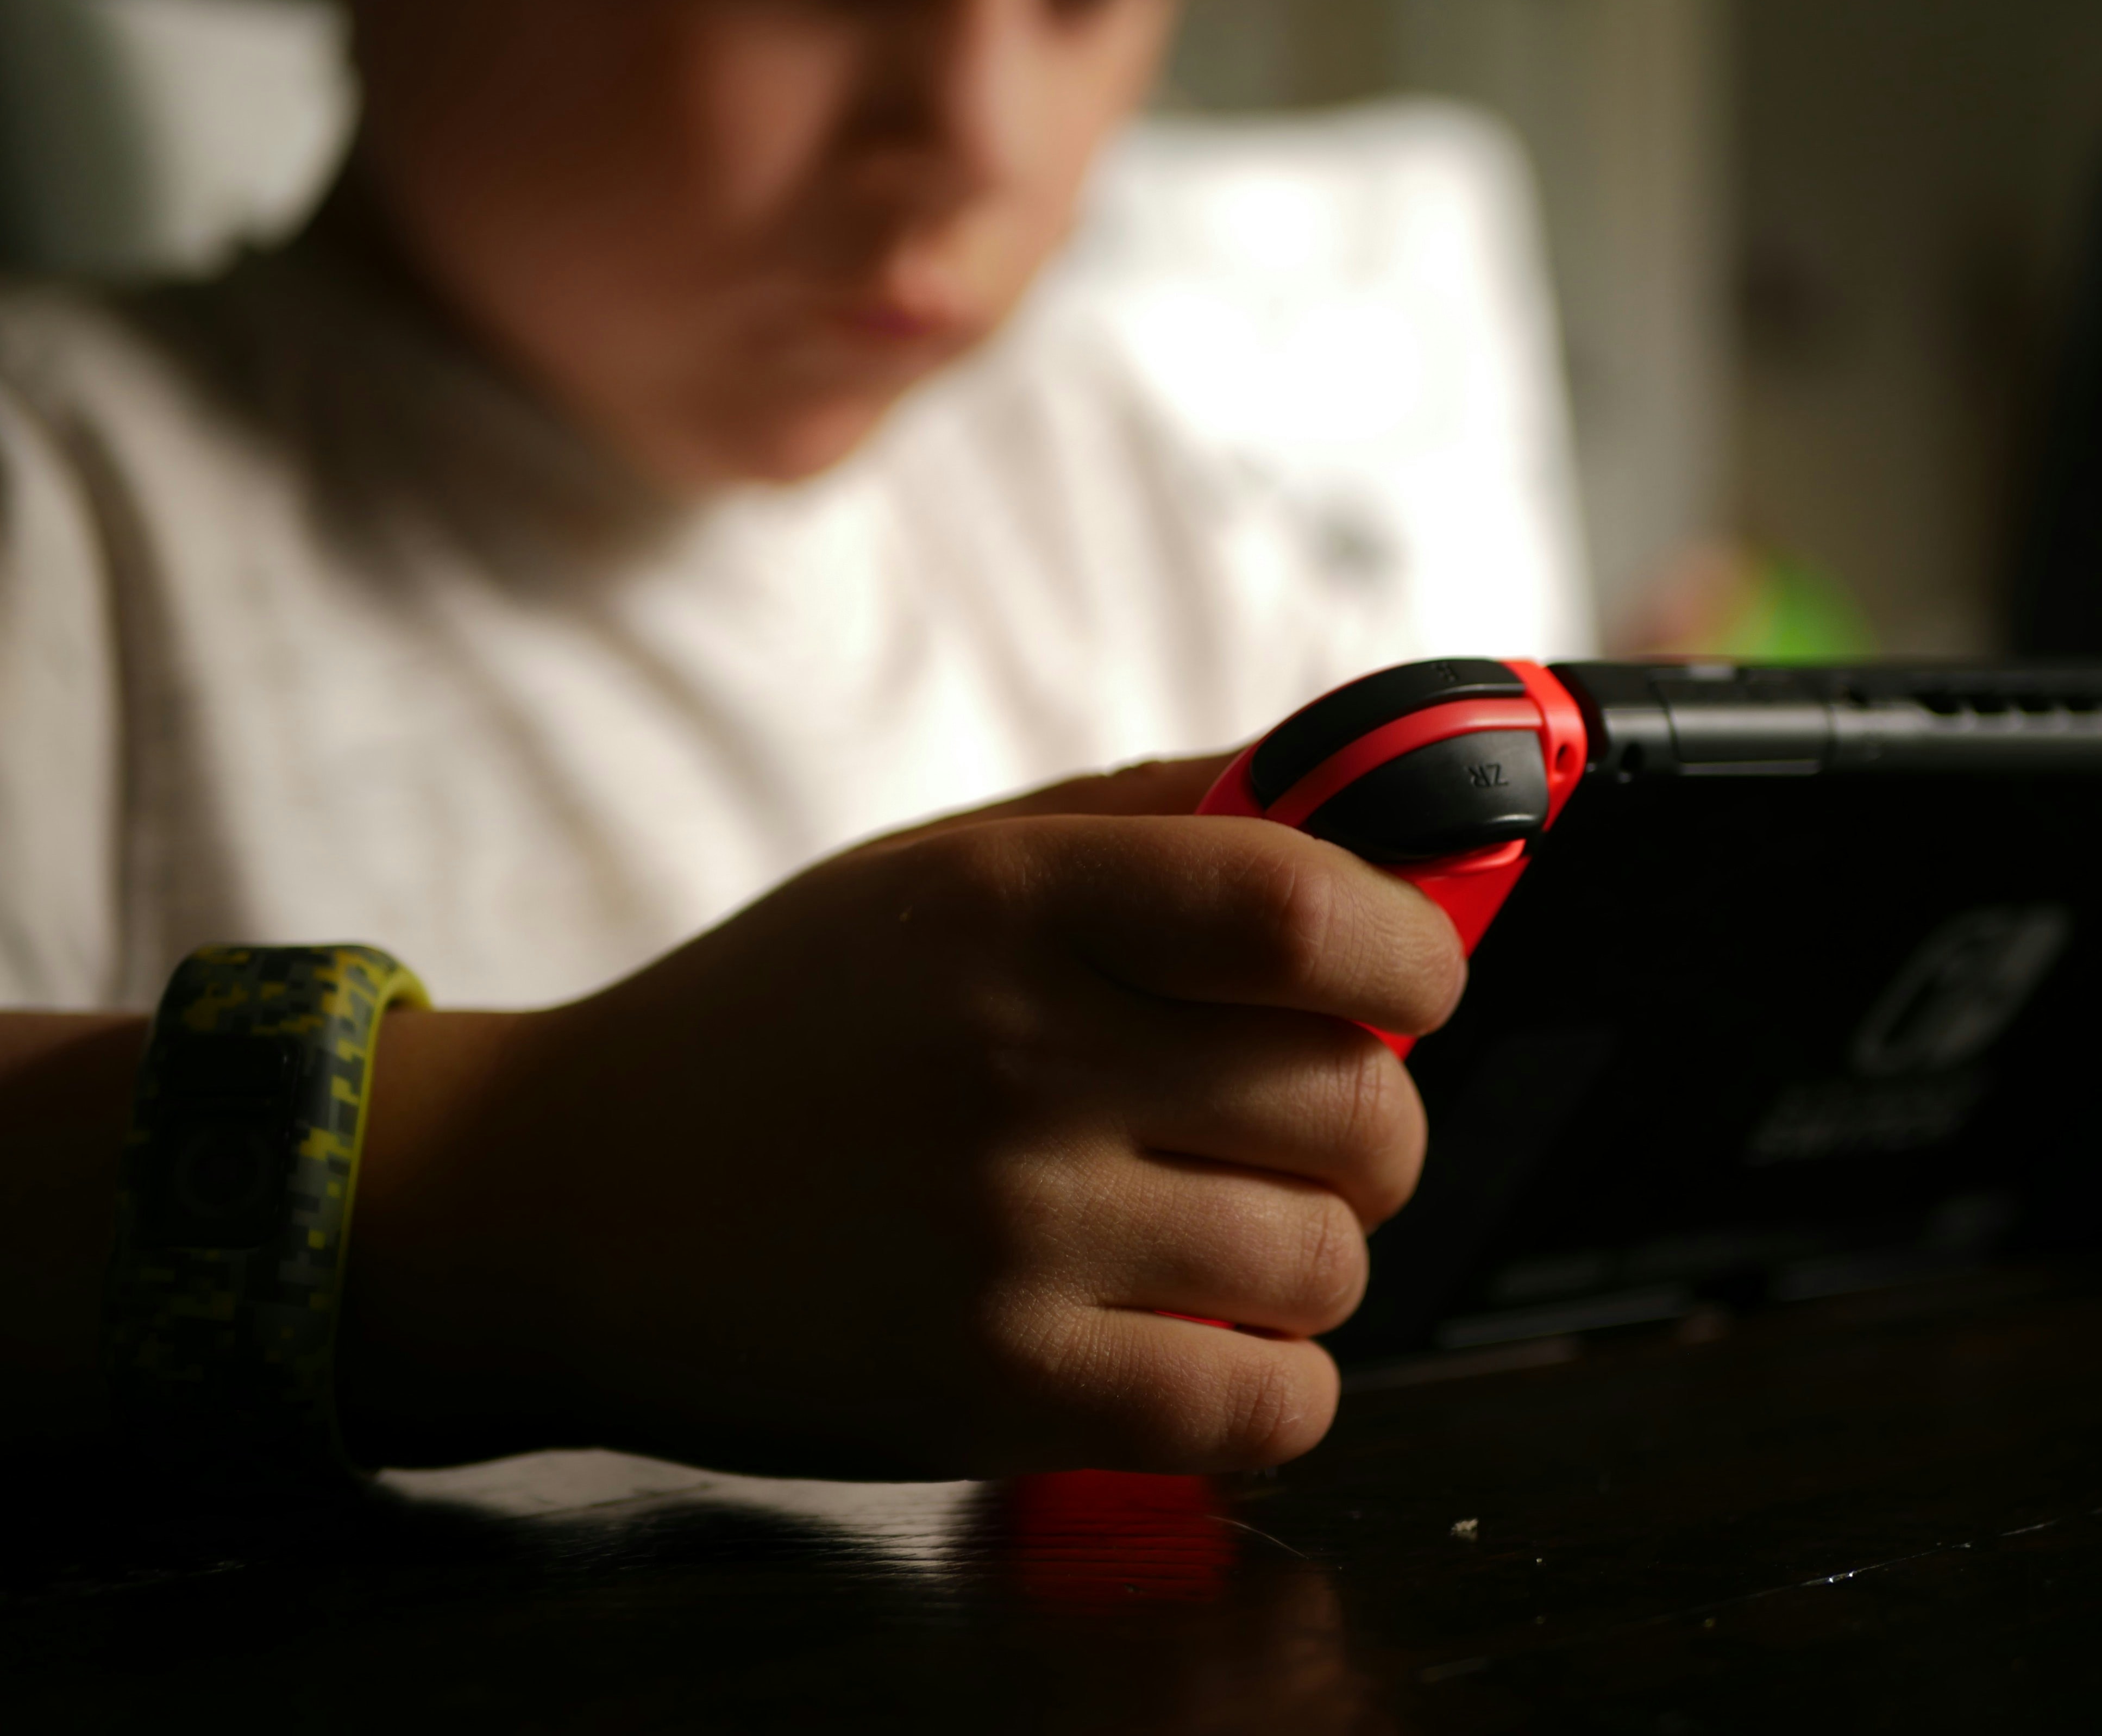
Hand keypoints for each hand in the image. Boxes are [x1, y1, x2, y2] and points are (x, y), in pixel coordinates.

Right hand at [343, 758, 1466, 1477]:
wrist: (564, 1206)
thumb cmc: (786, 1020)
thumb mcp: (944, 870)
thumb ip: (1157, 824)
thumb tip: (1368, 816)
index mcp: (1015, 902)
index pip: (1309, 906)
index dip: (1415, 954)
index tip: (1413, 986)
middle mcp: (1020, 1057)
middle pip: (1359, 1107)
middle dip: (1369, 1128)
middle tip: (1289, 1131)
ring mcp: (1010, 1235)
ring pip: (1327, 1265)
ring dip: (1309, 1258)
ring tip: (1212, 1236)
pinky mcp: (995, 1393)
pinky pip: (1265, 1407)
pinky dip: (1275, 1385)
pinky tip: (1203, 1342)